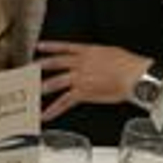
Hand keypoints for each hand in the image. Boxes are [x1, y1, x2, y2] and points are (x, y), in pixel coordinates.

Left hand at [34, 41, 150, 120]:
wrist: (135, 76)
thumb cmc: (129, 65)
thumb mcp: (111, 53)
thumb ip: (98, 56)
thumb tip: (96, 58)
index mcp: (87, 51)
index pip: (64, 47)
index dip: (50, 47)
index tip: (39, 47)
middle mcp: (80, 63)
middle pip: (54, 63)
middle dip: (39, 67)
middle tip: (28, 70)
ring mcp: (79, 78)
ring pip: (55, 82)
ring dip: (42, 88)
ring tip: (30, 93)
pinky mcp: (83, 92)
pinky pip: (64, 102)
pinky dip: (53, 110)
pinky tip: (45, 115)